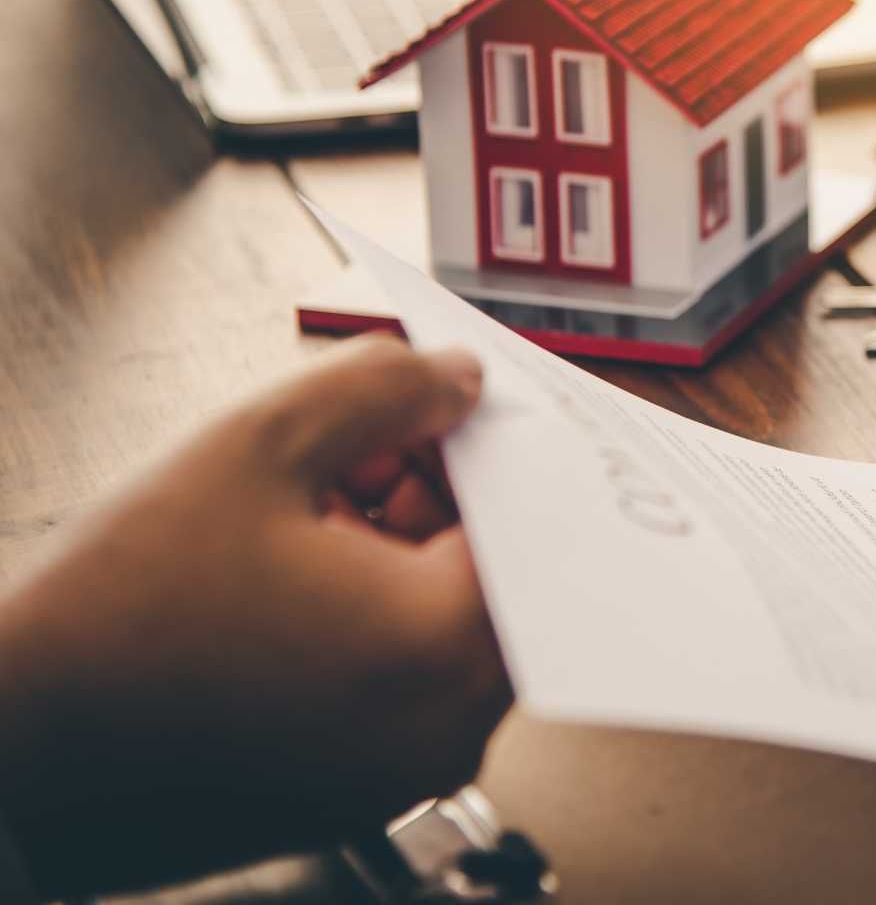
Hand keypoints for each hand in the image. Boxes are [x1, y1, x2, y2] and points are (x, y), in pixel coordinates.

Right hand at [0, 335, 510, 897]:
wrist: (12, 756)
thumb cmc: (116, 615)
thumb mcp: (255, 445)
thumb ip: (383, 387)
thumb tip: (461, 378)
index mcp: (445, 647)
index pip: (532, 517)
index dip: (484, 446)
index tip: (440, 407)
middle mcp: (451, 729)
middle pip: (497, 572)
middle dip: (438, 493)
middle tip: (357, 450)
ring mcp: (409, 771)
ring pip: (449, 623)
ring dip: (402, 550)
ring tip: (305, 513)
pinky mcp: (363, 789)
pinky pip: (408, 679)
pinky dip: (374, 615)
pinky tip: (291, 576)